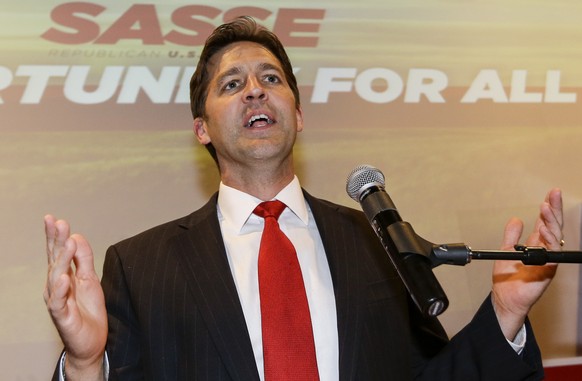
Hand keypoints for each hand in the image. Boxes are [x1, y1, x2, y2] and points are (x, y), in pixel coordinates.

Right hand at [44, 215, 107, 379]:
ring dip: (62, 259)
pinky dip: (60, 289)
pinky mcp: (62, 316)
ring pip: (56, 277)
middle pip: (54, 260)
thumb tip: (77, 236)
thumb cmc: (88, 310)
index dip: (55, 236)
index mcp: (63, 275)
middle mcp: (56, 286)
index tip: (53, 218)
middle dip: (56, 241)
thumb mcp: (90, 279)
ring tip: (67, 243)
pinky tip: (64, 277)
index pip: (57, 252)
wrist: (91, 341)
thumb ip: (84, 259)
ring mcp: (57, 300)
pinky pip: (58, 302)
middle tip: (58, 222)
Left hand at [491, 188, 562, 340]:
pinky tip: (545, 230)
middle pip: (554, 226)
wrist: (505, 298)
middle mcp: (545, 251)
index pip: (546, 222)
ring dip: (551, 221)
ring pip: (555, 237)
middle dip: (555, 209)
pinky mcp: (547, 271)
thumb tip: (516, 219)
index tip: (552, 193)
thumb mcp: (506, 250)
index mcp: (536, 244)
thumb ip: (512, 235)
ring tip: (546, 208)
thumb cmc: (507, 279)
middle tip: (554, 195)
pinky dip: (549, 241)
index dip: (550, 208)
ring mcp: (548, 260)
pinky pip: (552, 253)